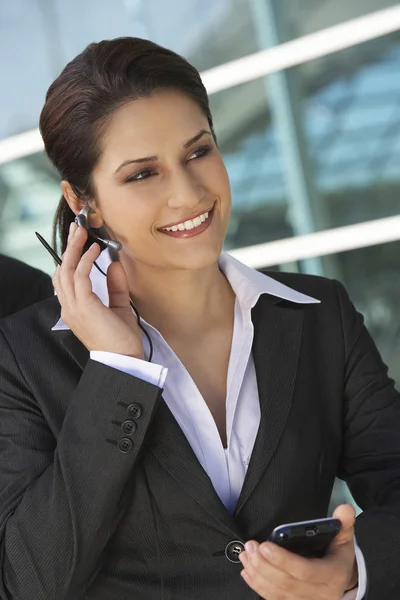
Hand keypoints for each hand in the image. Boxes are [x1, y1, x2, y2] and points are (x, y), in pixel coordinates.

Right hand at [53, 222, 143, 358]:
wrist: (124, 358)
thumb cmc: (121, 338)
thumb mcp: (119, 307)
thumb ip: (115, 286)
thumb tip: (114, 264)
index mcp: (74, 309)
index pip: (64, 279)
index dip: (69, 258)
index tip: (78, 241)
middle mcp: (69, 307)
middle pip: (62, 270)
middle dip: (69, 248)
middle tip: (77, 229)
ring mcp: (73, 307)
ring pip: (67, 270)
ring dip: (75, 248)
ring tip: (83, 232)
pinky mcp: (83, 305)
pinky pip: (80, 276)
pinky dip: (86, 260)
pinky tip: (95, 249)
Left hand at [239, 505, 357, 599]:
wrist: (343, 580)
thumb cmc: (338, 556)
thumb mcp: (344, 538)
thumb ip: (344, 523)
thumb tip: (345, 508)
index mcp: (332, 575)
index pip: (306, 571)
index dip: (284, 560)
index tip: (265, 546)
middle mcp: (320, 594)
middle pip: (287, 584)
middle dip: (264, 565)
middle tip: (251, 547)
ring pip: (278, 593)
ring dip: (258, 574)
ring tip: (246, 555)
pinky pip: (274, 599)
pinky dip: (258, 586)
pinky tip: (247, 571)